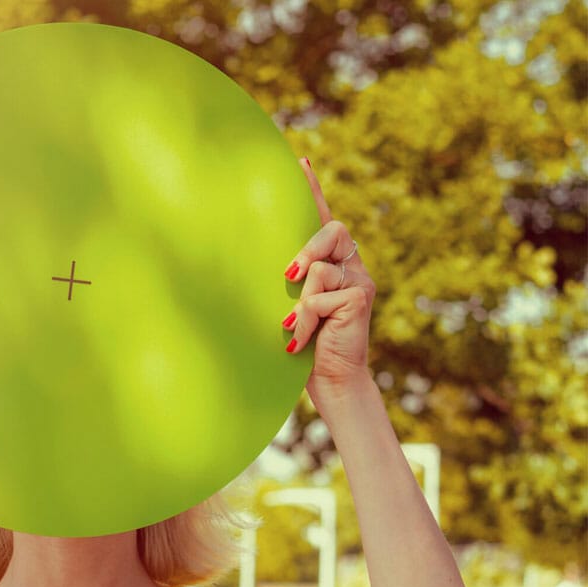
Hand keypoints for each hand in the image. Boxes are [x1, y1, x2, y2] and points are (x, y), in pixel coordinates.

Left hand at [282, 160, 376, 404]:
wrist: (331, 380)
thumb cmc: (306, 345)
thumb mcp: (290, 308)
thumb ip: (289, 284)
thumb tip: (269, 270)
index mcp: (331, 263)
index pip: (322, 218)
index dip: (313, 190)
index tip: (301, 161)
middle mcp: (350, 265)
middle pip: (332, 230)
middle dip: (308, 250)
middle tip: (289, 276)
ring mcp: (359, 280)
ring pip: (320, 269)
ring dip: (300, 304)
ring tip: (292, 329)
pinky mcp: (361, 297)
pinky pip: (322, 296)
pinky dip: (305, 320)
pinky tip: (301, 341)